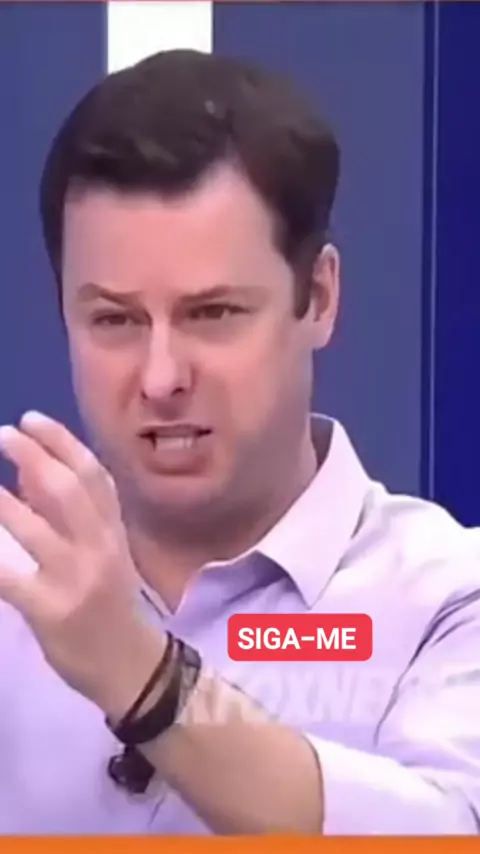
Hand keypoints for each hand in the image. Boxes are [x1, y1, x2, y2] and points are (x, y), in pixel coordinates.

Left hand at [0, 412, 163, 718]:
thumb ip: (73, 515)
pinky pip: (10, 576)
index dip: (62, 441)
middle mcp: (100, 548)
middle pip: (69, 490)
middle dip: (34, 456)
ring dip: (1, 502)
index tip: (32, 419)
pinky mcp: (51, 610)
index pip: (93, 474)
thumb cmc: (112, 604)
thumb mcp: (105, 553)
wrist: (130, 665)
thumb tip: (28, 475)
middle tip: (5, 434)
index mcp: (114, 531)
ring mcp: (76, 579)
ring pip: (36, 528)